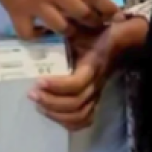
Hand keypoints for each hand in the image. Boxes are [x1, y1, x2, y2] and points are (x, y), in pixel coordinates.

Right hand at [0, 0, 119, 39]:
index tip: (116, 15)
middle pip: (82, 14)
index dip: (107, 7)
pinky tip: (41, 30)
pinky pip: (30, 34)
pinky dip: (37, 36)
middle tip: (97, 23)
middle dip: (93, 21)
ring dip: (69, 30)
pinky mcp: (17, 13)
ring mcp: (36, 4)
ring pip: (61, 27)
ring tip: (73, 29)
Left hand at [31, 16, 146, 131]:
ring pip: (79, 115)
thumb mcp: (79, 29)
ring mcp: (97, 93)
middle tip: (32, 93)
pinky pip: (85, 120)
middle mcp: (96, 83)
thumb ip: (63, 30)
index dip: (56, 86)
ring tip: (40, 105)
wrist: (119, 40)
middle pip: (75, 104)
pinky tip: (54, 114)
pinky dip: (68, 122)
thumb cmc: (96, 33)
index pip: (76, 84)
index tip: (38, 81)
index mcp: (92, 65)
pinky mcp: (95, 99)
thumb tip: (39, 28)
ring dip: (56, 114)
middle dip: (50, 102)